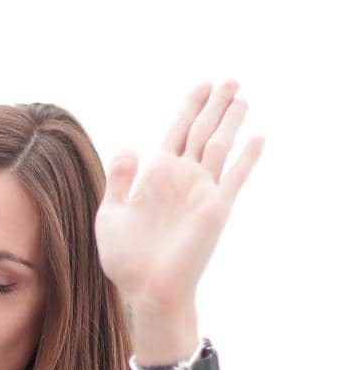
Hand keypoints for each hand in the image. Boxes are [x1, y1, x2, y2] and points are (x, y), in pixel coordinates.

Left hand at [94, 80, 264, 313]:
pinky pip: (234, 177)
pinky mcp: (215, 209)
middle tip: (231, 79)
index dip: (189, 107)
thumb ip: (119, 179)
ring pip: (219, 145)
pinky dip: (247, 157)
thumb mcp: (111, 214)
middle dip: (215, 105)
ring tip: (242, 97)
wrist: (144, 290)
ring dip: (231, 121)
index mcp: (156, 176)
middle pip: (202, 131)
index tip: (202, 86)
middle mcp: (181, 179)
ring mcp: (200, 192)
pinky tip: (258, 137)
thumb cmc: (126, 259)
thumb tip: (129, 147)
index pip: (177, 131)